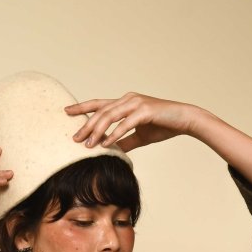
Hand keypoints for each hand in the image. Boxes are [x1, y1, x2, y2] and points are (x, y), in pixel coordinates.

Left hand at [63, 93, 199, 151]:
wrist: (184, 120)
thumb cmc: (163, 125)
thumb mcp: (140, 135)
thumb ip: (125, 141)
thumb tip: (113, 151)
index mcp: (125, 103)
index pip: (99, 104)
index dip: (82, 107)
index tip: (67, 112)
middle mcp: (128, 99)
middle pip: (101, 111)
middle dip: (86, 124)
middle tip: (73, 138)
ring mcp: (136, 103)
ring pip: (110, 116)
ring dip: (97, 131)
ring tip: (87, 145)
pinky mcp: (144, 111)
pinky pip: (125, 124)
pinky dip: (115, 134)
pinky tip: (106, 144)